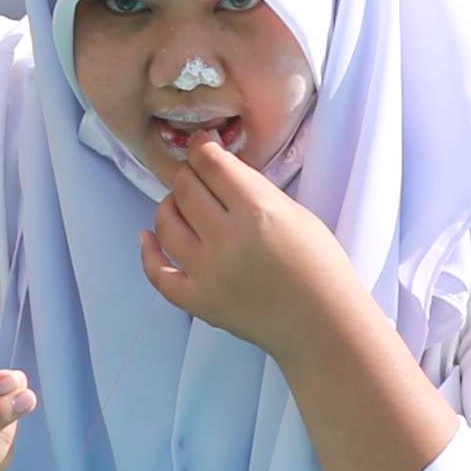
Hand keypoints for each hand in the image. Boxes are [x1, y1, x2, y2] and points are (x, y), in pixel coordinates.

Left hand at [139, 134, 365, 365]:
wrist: (322, 325)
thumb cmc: (320, 266)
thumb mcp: (295, 213)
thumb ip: (255, 189)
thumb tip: (220, 168)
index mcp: (257, 211)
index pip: (210, 164)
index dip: (202, 147)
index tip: (202, 145)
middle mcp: (226, 239)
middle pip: (185, 188)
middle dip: (188, 173)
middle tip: (197, 175)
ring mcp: (206, 272)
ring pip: (165, 223)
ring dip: (169, 205)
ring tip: (181, 204)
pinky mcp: (197, 301)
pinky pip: (157, 272)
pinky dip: (148, 252)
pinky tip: (148, 237)